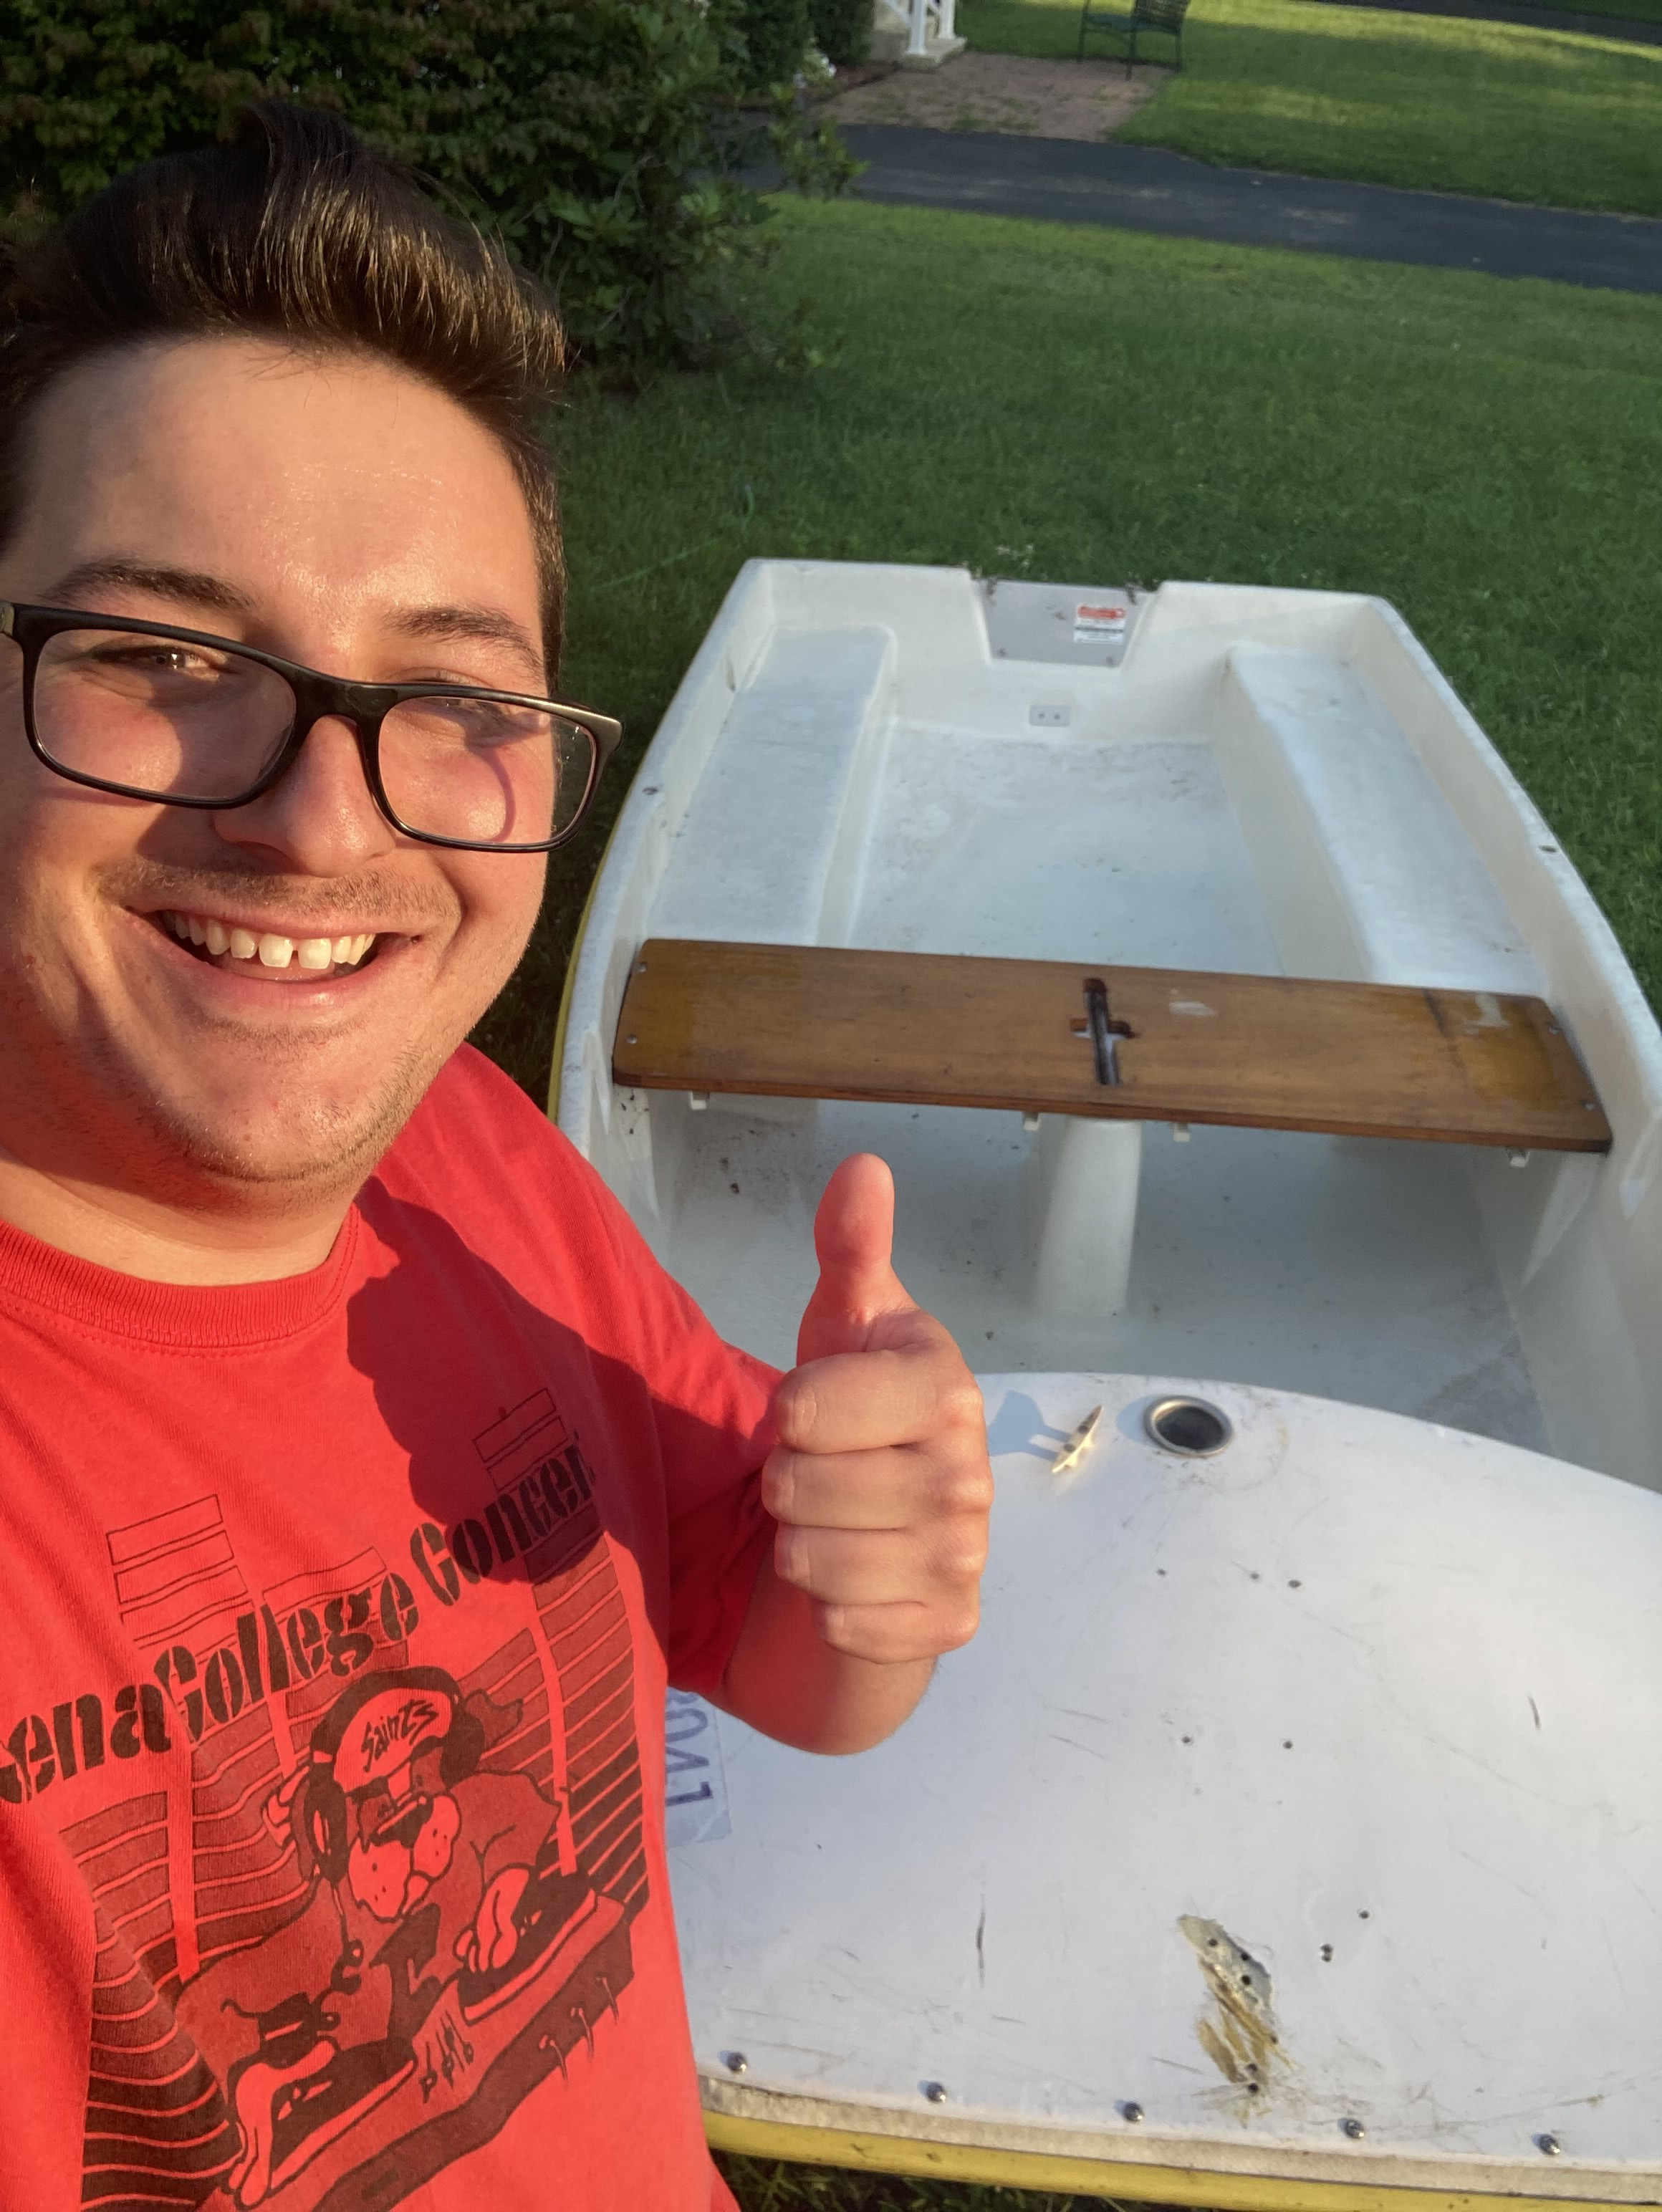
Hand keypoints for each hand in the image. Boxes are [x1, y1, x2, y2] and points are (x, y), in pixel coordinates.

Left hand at [763, 1153, 991, 1665]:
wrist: (872, 1535)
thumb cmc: (850, 1423)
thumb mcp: (839, 1328)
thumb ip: (850, 1249)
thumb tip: (864, 1166)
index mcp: (944, 1387)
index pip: (804, 1409)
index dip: (785, 1413)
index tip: (812, 1412)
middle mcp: (970, 1472)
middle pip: (798, 1488)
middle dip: (785, 1485)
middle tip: (819, 1477)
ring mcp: (966, 1555)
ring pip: (811, 1559)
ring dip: (800, 1548)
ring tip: (832, 1525)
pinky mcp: (947, 1626)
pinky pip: (841, 1622)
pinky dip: (828, 1610)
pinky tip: (854, 1582)